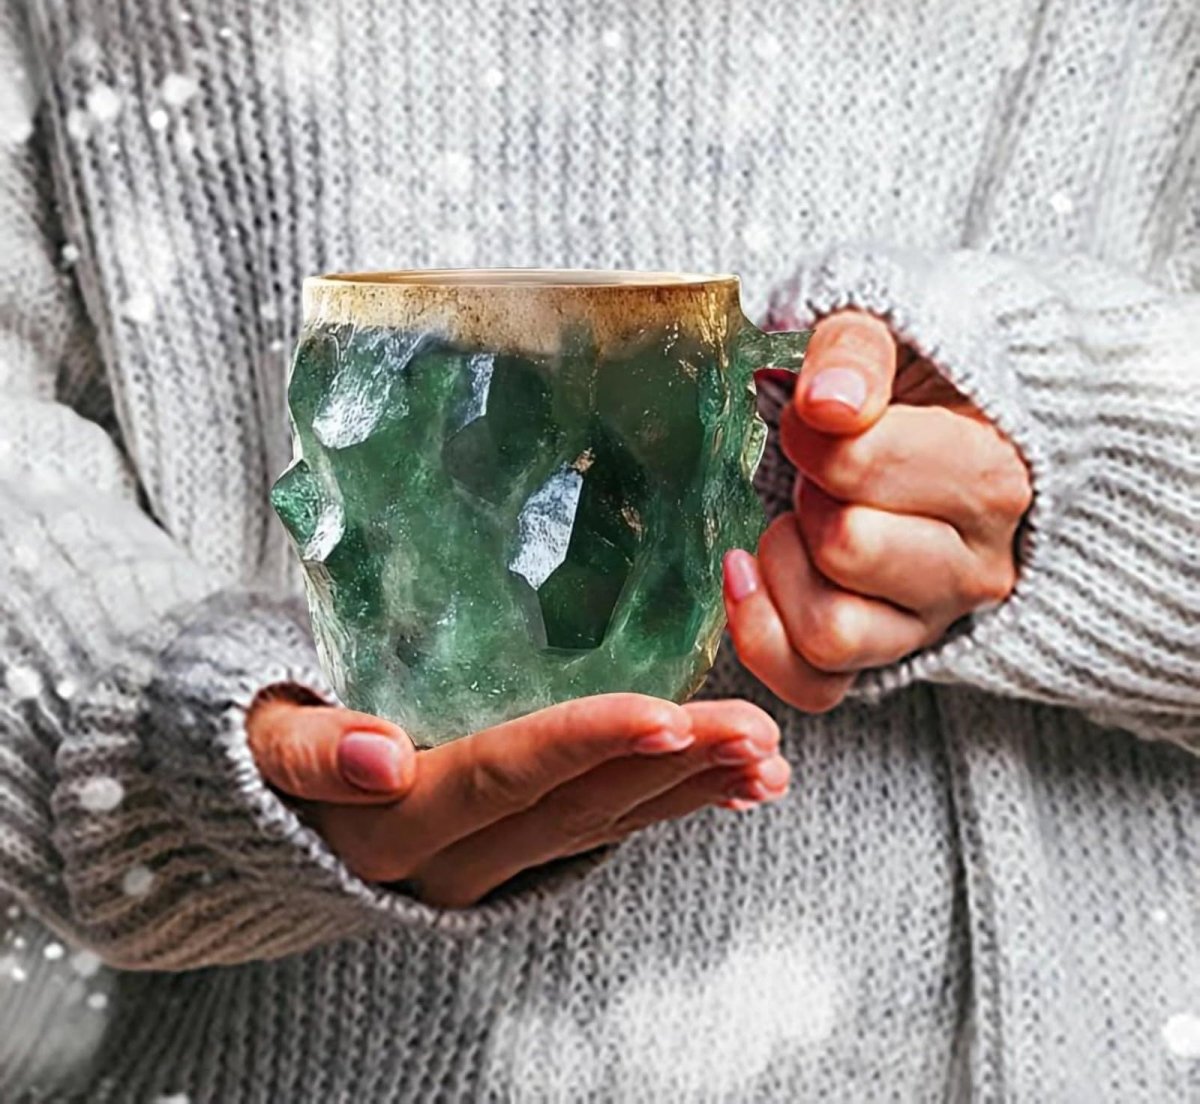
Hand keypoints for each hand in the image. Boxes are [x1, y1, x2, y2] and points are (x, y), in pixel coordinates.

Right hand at [247, 685, 788, 908]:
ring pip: (605, 825)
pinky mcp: (518, 856)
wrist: (268, 817)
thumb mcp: (263, 744)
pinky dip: (675, 806)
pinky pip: (605, 832)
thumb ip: (311, 751)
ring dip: (691, 789)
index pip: (503, 774)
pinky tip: (736, 785)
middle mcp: (453, 859)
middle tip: (754, 731)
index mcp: (395, 820)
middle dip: (671, 767)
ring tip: (766, 756)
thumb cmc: (269, 746)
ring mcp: (492, 866)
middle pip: (576, 806)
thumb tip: (380, 755)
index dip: (584, 744)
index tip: (667, 716)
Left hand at [724, 309, 1031, 713]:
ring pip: (831, 631)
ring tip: (799, 519)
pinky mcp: (887, 659)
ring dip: (787, 565)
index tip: (812, 413)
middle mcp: (978, 566)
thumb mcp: (888, 334)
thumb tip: (827, 404)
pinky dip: (763, 636)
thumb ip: (857, 352)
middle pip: (847, 548)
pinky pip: (814, 686)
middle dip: (806, 496)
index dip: (807, 433)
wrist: (936, 429)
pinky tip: (749, 574)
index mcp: (993, 478)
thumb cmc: (906, 385)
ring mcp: (933, 623)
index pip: (863, 467)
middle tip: (817, 472)